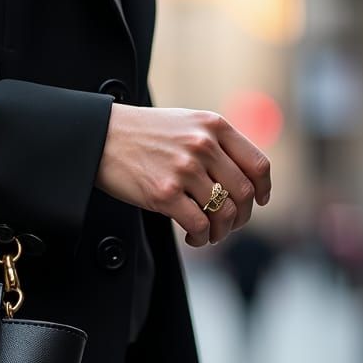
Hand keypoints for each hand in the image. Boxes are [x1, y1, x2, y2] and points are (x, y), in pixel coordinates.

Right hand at [95, 104, 271, 246]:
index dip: (263, 189)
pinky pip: (199, 225)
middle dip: (241, 217)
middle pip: (243, 193)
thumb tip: (238, 178)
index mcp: (213, 127)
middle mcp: (203, 146)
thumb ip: (213, 142)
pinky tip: (193, 237)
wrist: (99, 136)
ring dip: (221, 231)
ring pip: (224, 212)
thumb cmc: (139, 134)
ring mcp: (184, 170)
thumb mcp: (184, 124)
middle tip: (228, 226)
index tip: (258, 202)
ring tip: (209, 235)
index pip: (257, 165)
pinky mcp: (164, 193)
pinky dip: (202, 237)